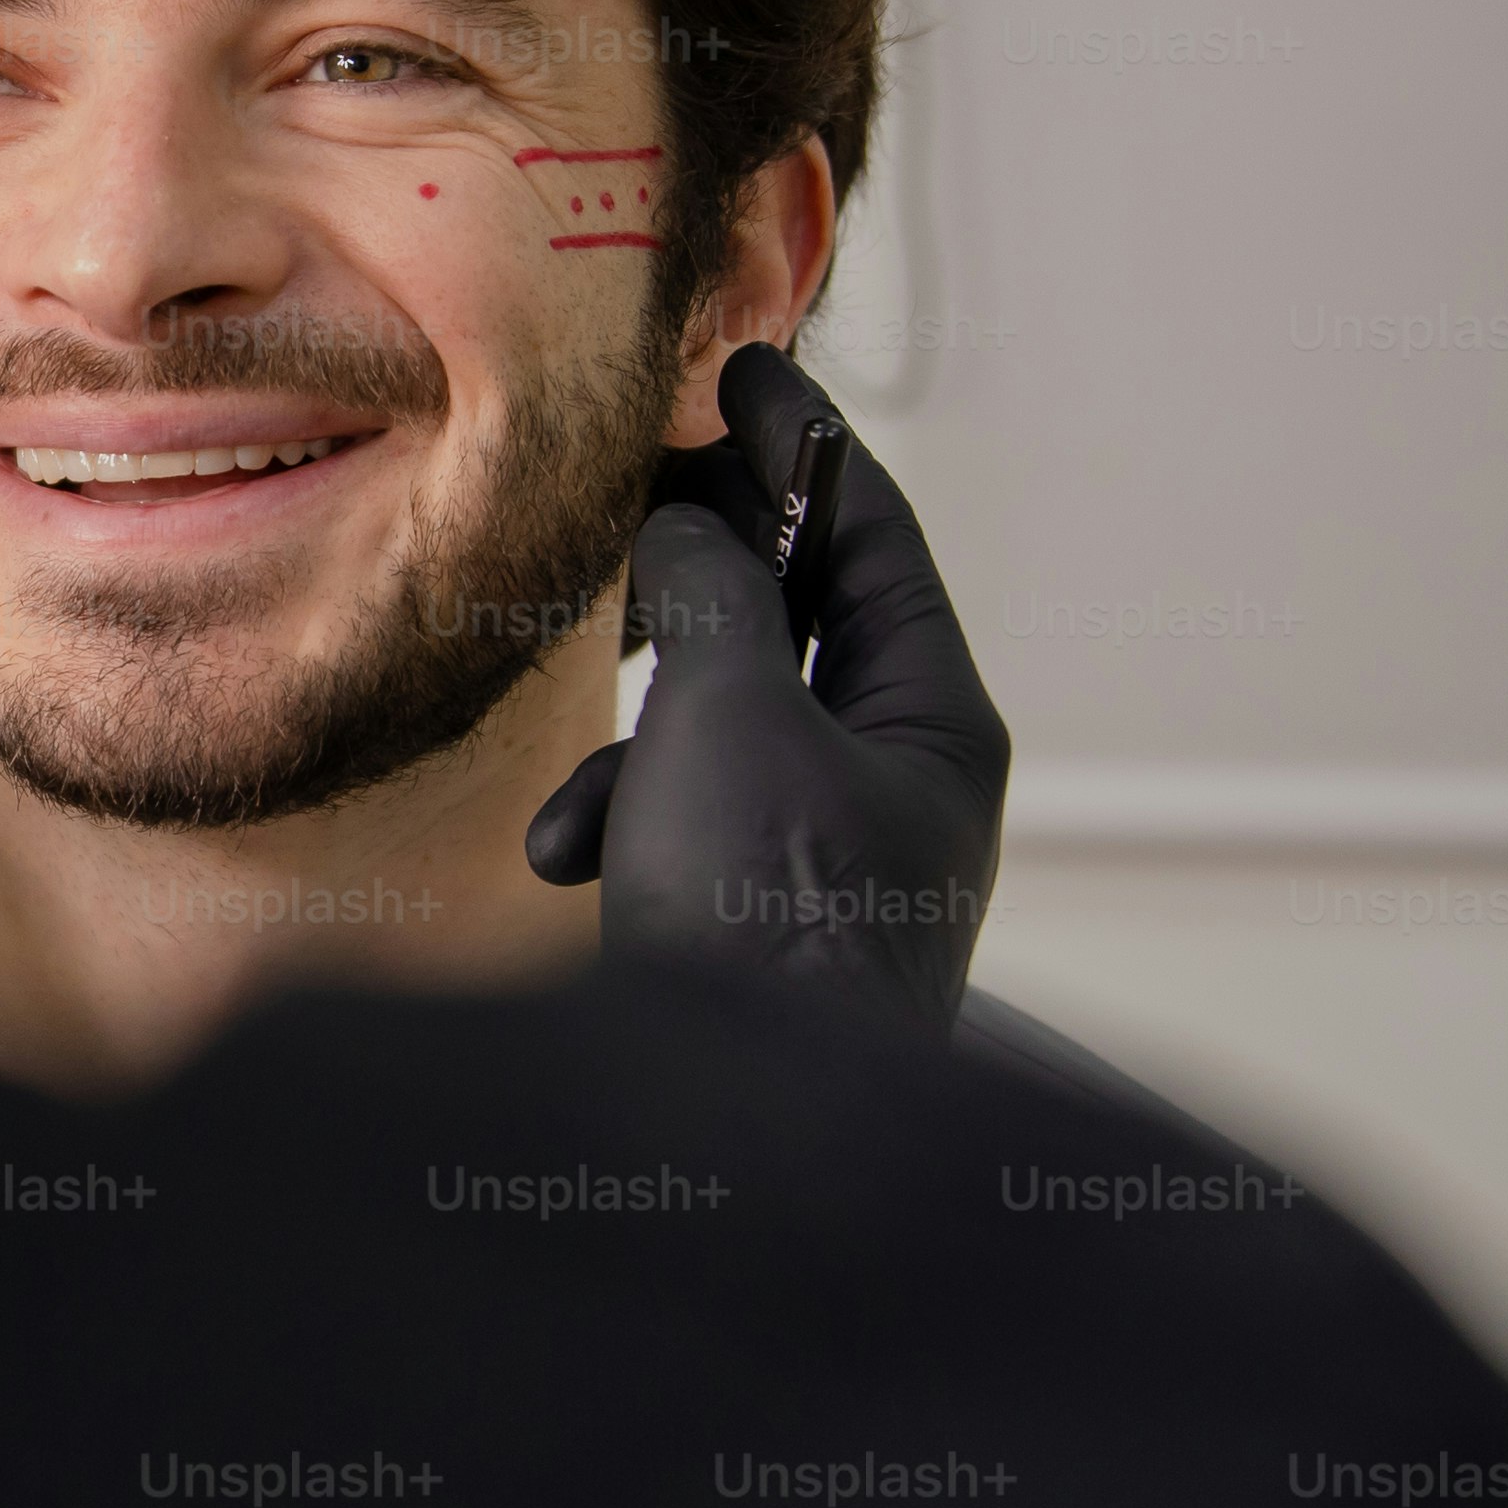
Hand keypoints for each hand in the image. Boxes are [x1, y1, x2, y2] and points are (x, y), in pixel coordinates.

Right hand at [522, 340, 1010, 1024]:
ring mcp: (823, 853)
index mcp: (936, 718)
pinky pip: (674, 822)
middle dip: (691, 587)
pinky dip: (615, 825)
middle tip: (619, 514)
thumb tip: (681, 534)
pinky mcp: (746, 918)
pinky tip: (570, 865)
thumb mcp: (731, 715)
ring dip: (628, 740)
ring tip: (588, 794)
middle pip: (788, 624)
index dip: (799, 443)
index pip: (871, 535)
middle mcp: (895, 779)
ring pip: (712, 727)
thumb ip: (709, 594)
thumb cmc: (763, 922)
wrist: (733, 1139)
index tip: (735, 368)